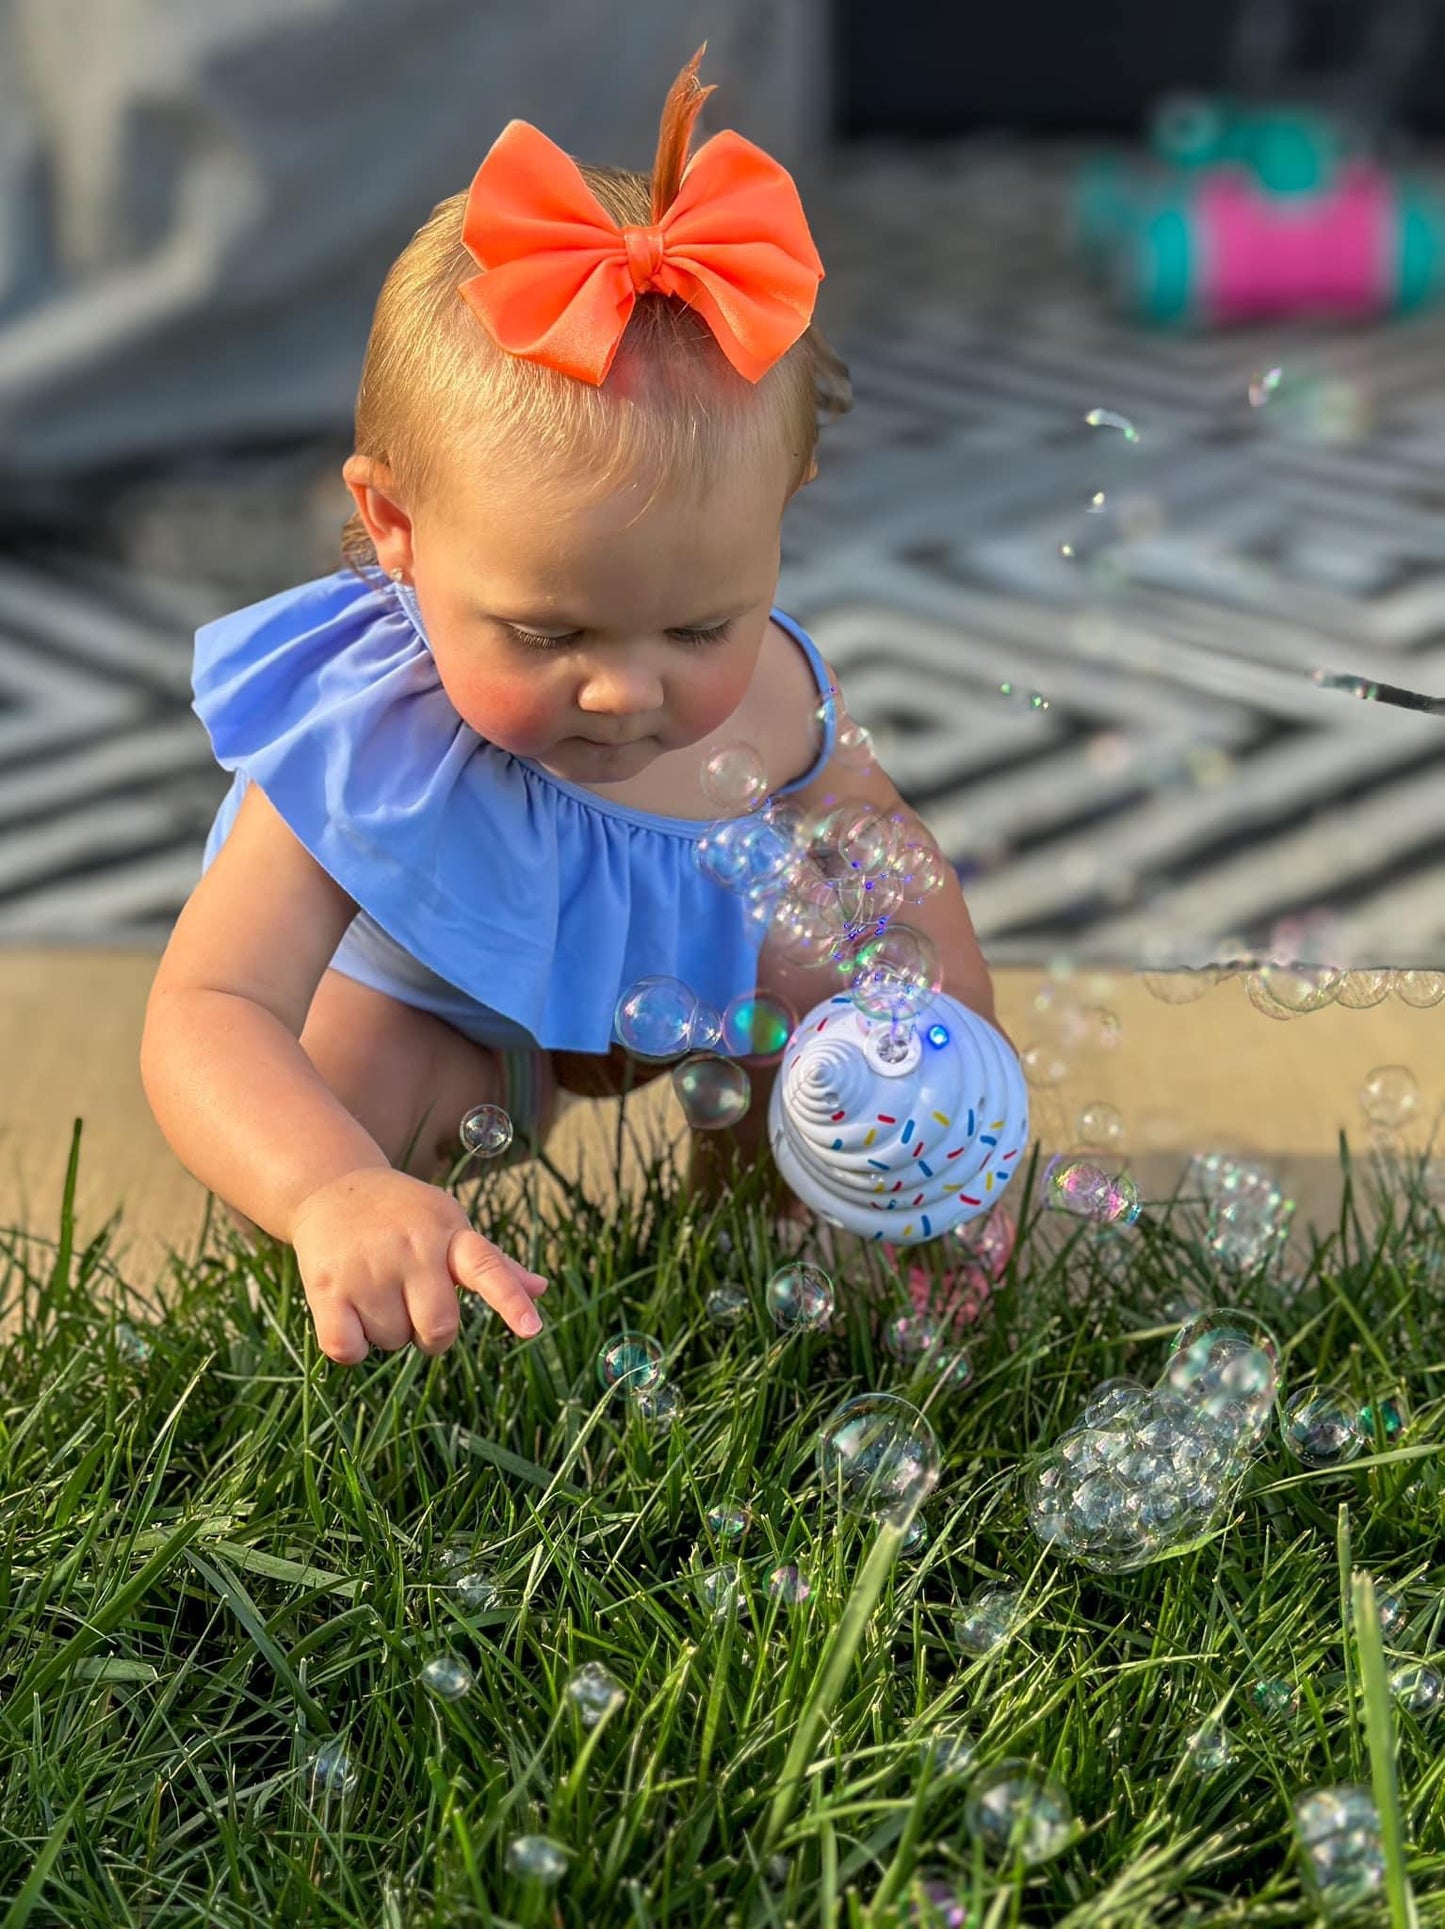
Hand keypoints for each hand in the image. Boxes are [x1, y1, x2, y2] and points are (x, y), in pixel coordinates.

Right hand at [287, 1166, 548, 1365]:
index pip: (488, 1267)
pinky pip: (348, 1349)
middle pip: (439, 1328)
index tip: (532, 1329)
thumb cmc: (403, 1215)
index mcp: (449, 1233)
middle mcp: (412, 1247)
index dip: (511, 1300)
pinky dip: (352, 1346)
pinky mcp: (326, 1286)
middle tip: (413, 1304)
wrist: (329, 1187)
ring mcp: (368, 1267)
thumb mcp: (449, 1225)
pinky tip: (347, 1312)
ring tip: (374, 1289)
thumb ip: (492, 1262)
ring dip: (386, 1332)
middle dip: (430, 1333)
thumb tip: (542, 1289)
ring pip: (393, 1342)